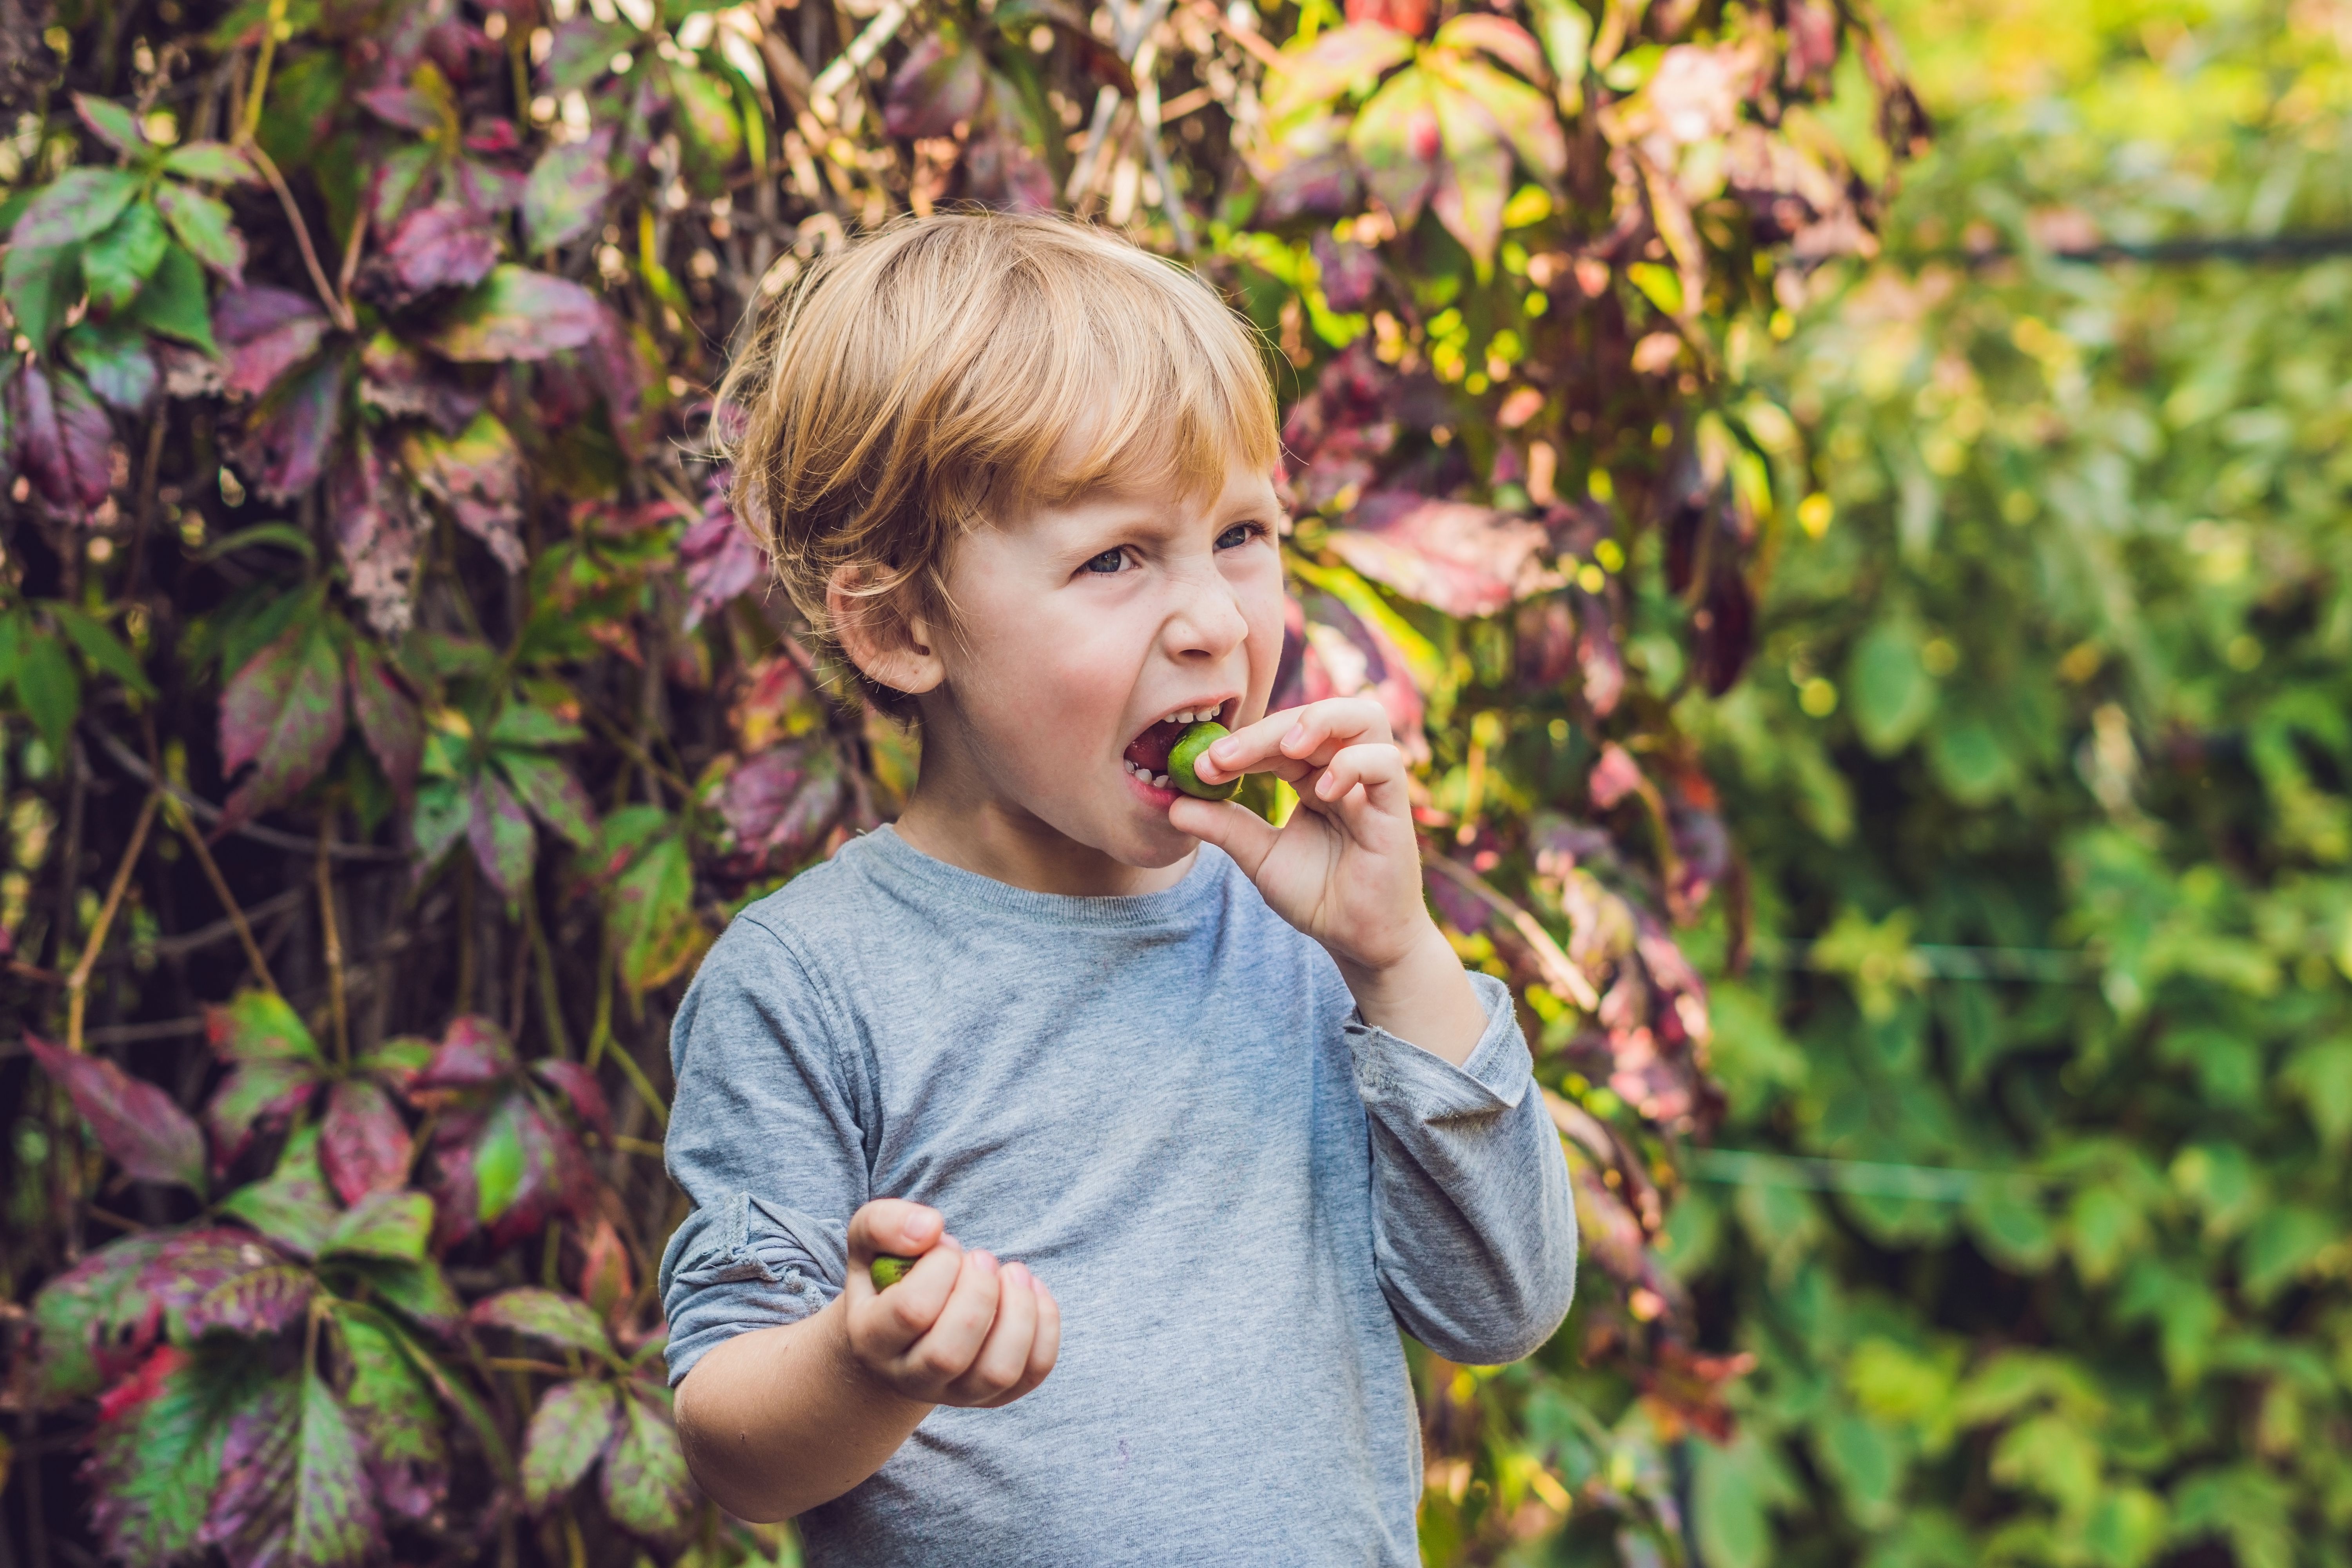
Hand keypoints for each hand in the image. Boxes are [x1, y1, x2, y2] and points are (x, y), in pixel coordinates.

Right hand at [840, 1200, 1060, 1408]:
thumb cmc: (890, 1275)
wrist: (902, 1326)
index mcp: (872, 1340)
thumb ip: (883, 1224)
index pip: (911, 1311)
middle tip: (982, 1257)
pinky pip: (1033, 1371)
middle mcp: (911, 1378)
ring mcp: (957, 1393)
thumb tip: (931, 1229)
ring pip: (998, 1371)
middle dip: (979, 1292)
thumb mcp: (869, 1241)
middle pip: (949, 1354)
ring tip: (1013, 1272)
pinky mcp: (997, 1394)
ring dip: (1018, 1311)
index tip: (948, 1246)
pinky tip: (1030, 1289)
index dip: (940, 1268)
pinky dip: (1044, 1324)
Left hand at [1172, 698, 1487, 1061]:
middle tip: (1223, 756)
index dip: (1241, 743)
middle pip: (1315, 717)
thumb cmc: (1318, 895)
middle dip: (1265, 730)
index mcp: (1311, 776)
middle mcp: (1344, 772)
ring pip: (1365, 718)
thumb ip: (1224, 827)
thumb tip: (1172, 804)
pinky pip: (1386, 764)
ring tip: (1286, 748)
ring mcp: (1373, 787)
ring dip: (1321, 720)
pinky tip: (1322, 792)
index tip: (1200, 766)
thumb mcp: (1260, 857)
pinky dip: (1354, 765)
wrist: (1357, 940)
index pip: (1278, 737)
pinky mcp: (1396, 809)